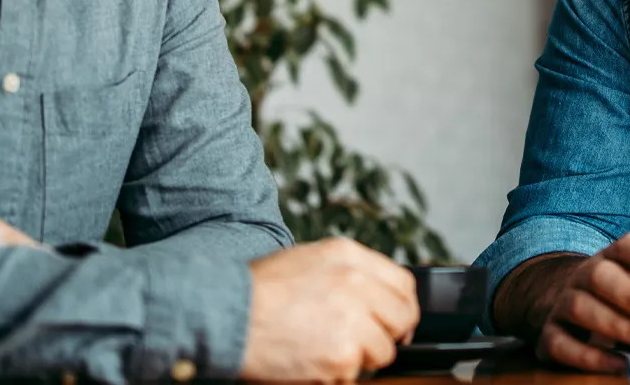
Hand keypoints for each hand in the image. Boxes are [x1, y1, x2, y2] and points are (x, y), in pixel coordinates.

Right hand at [240, 237, 419, 381]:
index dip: (401, 307)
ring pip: (382, 351)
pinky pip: (356, 374)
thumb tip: (375, 297)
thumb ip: (345, 274)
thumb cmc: (256, 291)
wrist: (226, 313)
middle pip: (402, 317)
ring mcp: (353, 319)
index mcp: (348, 256)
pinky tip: (311, 362)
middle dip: (386, 335)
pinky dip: (337, 375)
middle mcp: (357, 283)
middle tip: (360, 344)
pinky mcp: (343, 354)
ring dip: (359, 358)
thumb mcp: (306, 261)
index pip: (403, 284)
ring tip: (324, 351)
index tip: (392, 322)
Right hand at [530, 232, 629, 372]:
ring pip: (581, 308)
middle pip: (601, 277)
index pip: (628, 246)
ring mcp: (563, 303)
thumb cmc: (610, 294)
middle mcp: (584, 276)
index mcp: (611, 258)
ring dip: (619, 327)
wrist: (558, 297)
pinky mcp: (550, 334)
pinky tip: (619, 363)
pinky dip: (591, 357)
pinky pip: (562, 344)